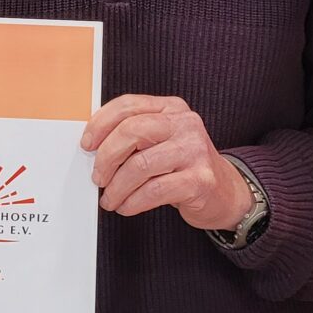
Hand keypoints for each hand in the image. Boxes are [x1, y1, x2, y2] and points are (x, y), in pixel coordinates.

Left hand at [82, 94, 249, 231]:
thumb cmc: (184, 166)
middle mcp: (186, 124)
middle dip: (106, 157)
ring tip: (111, 199)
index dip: (100, 124)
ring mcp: (195, 151)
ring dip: (117, 187)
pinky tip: (127, 206)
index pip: (128, 106)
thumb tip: (92, 147)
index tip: (87, 145)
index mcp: (172, 108)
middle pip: (132, 131)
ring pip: (140, 165)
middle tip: (98, 177)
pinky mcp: (200, 180)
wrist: (225, 192)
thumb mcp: (161, 141)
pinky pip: (154, 191)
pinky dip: (133, 202)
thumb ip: (133, 136)